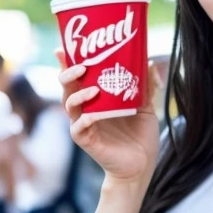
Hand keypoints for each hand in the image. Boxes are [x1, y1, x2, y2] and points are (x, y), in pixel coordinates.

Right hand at [56, 49, 160, 184]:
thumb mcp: (147, 107)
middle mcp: (86, 109)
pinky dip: (84, 119)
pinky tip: (93, 114)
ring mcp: (84, 125)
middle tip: (81, 65)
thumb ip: (147, 86)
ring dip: (78, 94)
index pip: (76, 76)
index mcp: (96, 98)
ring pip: (69, 104)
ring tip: (93, 88)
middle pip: (66, 86)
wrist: (143, 164)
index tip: (62, 48)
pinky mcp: (87, 141)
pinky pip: (78, 127)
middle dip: (68, 73)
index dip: (67, 62)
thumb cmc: (140, 135)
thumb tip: (150, 62)